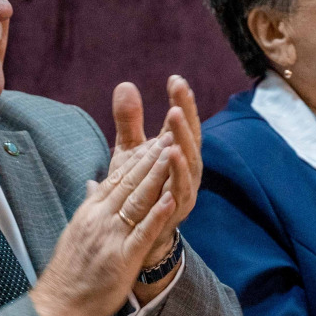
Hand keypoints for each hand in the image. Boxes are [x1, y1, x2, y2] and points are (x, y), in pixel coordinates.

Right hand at [30, 134, 179, 315]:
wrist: (57, 303)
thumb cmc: (69, 271)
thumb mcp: (77, 231)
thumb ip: (90, 206)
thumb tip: (93, 185)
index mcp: (91, 211)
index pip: (117, 177)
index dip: (139, 157)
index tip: (156, 138)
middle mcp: (100, 218)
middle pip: (130, 181)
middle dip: (152, 156)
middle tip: (171, 133)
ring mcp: (110, 236)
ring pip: (137, 199)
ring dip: (157, 175)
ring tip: (174, 152)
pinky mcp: (121, 258)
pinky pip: (142, 233)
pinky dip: (157, 215)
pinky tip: (170, 199)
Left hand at [109, 77, 201, 282]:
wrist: (137, 236)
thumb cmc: (138, 190)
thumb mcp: (130, 152)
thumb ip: (129, 121)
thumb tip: (125, 84)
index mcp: (175, 151)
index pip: (181, 122)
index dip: (181, 101)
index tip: (175, 78)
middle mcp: (186, 168)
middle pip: (191, 137)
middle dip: (186, 114)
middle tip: (178, 93)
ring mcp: (185, 189)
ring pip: (190, 163)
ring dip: (184, 141)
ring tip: (175, 120)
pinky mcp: (178, 210)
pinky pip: (181, 191)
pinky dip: (178, 175)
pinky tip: (173, 155)